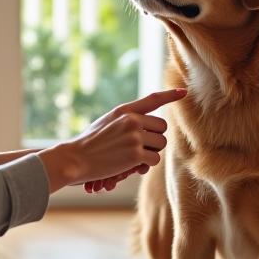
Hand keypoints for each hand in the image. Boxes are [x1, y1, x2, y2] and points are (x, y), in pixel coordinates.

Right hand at [37, 88, 186, 193]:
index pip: (152, 100)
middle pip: (162, 128)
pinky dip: (145, 165)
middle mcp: (131, 120)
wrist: (75, 158)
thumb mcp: (107, 123)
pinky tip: (130, 166)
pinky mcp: (135, 154)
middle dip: (155, 139)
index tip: (184, 92)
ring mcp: (134, 136)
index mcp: (124, 110)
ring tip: (132, 157)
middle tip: (140, 148)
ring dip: (151, 153)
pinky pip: (154, 159)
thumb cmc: (89, 144)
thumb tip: (152, 129)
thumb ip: (127, 121)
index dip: (170, 95)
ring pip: (160, 144)